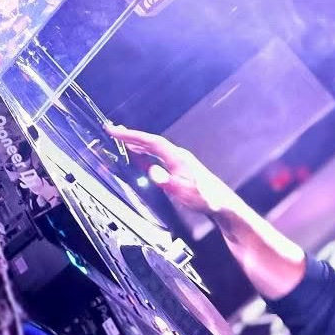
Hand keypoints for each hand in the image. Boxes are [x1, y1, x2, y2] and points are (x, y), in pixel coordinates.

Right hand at [104, 124, 235, 215]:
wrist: (221, 203)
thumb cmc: (206, 198)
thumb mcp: (184, 192)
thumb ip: (167, 182)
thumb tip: (152, 171)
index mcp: (177, 157)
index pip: (151, 141)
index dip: (132, 135)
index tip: (114, 131)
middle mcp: (178, 156)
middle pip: (151, 141)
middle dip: (131, 136)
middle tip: (113, 131)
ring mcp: (179, 162)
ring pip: (154, 148)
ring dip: (138, 144)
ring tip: (122, 141)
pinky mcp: (180, 169)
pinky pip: (159, 157)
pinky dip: (146, 155)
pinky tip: (141, 159)